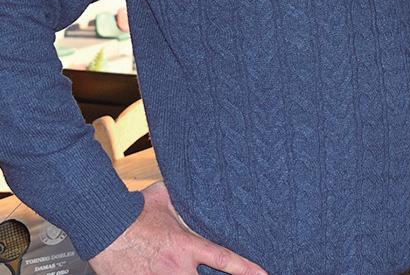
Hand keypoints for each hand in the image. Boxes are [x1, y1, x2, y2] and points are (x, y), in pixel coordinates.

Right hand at [90, 181, 266, 274]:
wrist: (103, 228)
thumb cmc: (133, 210)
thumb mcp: (164, 197)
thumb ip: (183, 198)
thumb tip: (193, 186)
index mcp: (186, 245)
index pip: (225, 259)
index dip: (246, 269)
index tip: (264, 274)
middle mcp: (176, 269)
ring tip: (193, 274)